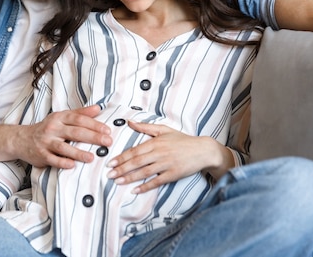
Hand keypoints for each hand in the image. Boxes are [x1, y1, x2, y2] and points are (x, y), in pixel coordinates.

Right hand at [18, 104, 111, 168]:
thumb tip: (99, 109)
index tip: (108, 130)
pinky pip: (53, 159)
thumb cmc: (48, 128)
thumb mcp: (62, 117)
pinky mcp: (41, 155)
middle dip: (93, 137)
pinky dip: (62, 162)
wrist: (21, 139)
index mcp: (59, 117)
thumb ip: (80, 113)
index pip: (79, 119)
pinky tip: (72, 165)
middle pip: (75, 132)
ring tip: (92, 157)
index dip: (94, 124)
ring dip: (78, 153)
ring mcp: (46, 142)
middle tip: (108, 142)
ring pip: (64, 147)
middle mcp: (53, 128)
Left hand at [106, 121, 230, 192]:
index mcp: (155, 142)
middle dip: (121, 169)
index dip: (121, 157)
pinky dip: (145, 186)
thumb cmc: (182, 140)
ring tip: (117, 182)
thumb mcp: (164, 130)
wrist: (203, 150)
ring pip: (144, 172)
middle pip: (136, 162)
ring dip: (130, 178)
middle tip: (109, 174)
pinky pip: (157, 181)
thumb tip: (129, 122)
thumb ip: (145, 127)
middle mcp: (159, 153)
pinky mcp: (173, 174)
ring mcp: (166, 164)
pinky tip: (135, 190)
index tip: (110, 163)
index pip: (134, 151)